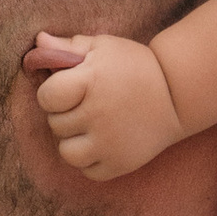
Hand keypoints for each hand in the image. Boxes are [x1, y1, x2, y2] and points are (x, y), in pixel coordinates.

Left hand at [26, 31, 184, 180]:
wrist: (178, 94)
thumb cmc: (135, 66)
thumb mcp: (103, 47)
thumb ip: (68, 47)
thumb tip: (38, 43)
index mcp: (91, 81)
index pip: (46, 97)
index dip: (53, 93)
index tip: (69, 89)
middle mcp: (98, 114)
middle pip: (55, 124)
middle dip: (65, 114)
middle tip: (87, 106)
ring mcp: (109, 143)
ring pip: (67, 153)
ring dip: (73, 141)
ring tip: (90, 128)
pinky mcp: (120, 164)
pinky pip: (87, 172)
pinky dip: (91, 161)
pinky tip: (103, 143)